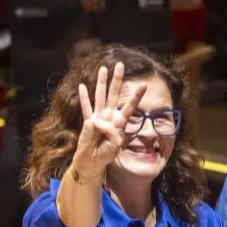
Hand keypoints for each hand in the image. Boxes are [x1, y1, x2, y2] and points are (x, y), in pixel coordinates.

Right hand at [70, 63, 146, 179]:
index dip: (136, 96)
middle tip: (120, 65)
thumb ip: (111, 132)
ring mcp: (98, 117)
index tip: (144, 84)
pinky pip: (85, 107)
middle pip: (114, 93)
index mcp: (120, 122)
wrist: (94, 161)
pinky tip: (82, 86)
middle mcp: (110, 116)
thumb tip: (98, 121)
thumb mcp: (115, 145)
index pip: (130, 105)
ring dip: (101, 82)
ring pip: (100, 96)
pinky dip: (84, 98)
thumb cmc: (107, 154)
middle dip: (117, 79)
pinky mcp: (88, 121)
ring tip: (103, 68)